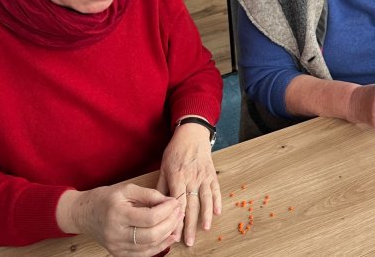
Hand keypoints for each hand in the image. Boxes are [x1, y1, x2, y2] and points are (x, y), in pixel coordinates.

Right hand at [58, 183, 181, 256]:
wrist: (84, 214)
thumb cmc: (106, 199)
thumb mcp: (127, 189)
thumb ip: (150, 194)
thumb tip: (171, 202)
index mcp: (118, 214)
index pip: (150, 217)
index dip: (167, 210)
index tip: (175, 202)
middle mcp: (116, 234)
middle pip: (152, 235)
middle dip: (171, 223)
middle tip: (179, 212)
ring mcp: (117, 247)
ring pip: (150, 246)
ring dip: (168, 234)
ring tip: (177, 222)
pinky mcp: (119, 254)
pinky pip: (144, 254)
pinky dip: (160, 246)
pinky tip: (170, 236)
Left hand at [156, 124, 220, 246]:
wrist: (192, 135)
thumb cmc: (175, 151)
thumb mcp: (164, 167)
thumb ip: (161, 187)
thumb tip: (156, 206)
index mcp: (177, 177)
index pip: (177, 202)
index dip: (176, 219)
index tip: (175, 233)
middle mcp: (191, 178)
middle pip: (191, 205)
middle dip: (190, 224)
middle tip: (189, 240)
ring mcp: (203, 176)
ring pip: (206, 198)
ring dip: (206, 215)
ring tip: (205, 229)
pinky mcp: (212, 174)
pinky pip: (216, 189)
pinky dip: (217, 201)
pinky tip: (217, 212)